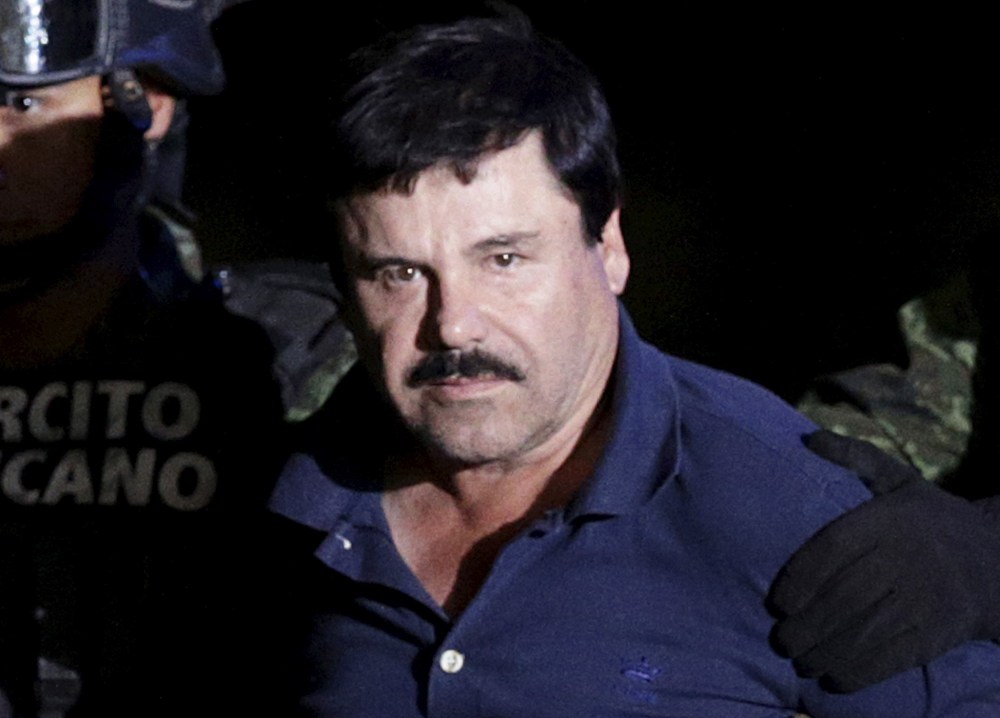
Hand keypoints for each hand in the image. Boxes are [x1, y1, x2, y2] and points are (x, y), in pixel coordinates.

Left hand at [768, 430, 999, 691]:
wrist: (999, 558)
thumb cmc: (932, 517)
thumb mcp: (898, 478)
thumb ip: (854, 456)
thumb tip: (809, 439)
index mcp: (889, 519)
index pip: (834, 548)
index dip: (801, 577)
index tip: (778, 602)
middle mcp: (906, 557)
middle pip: (845, 596)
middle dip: (807, 625)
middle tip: (781, 640)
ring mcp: (925, 597)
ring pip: (867, 630)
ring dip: (826, 651)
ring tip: (800, 661)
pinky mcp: (940, 631)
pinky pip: (895, 655)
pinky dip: (861, 671)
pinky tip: (835, 677)